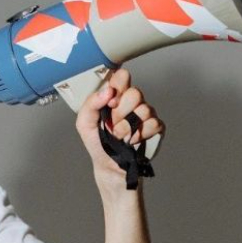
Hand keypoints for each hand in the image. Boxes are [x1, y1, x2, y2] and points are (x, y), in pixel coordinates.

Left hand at [74, 67, 164, 188]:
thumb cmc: (98, 143)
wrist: (109, 166)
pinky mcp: (156, 128)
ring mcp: (146, 114)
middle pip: (136, 93)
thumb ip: (91, 103)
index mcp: (116, 96)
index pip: (122, 76)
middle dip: (121, 113)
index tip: (110, 102)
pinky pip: (154, 124)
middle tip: (113, 124)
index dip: (118, 87)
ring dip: (128, 128)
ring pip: (145, 109)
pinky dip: (141, 135)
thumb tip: (107, 91)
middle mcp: (132, 102)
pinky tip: (133, 141)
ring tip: (120, 136)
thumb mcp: (84, 123)